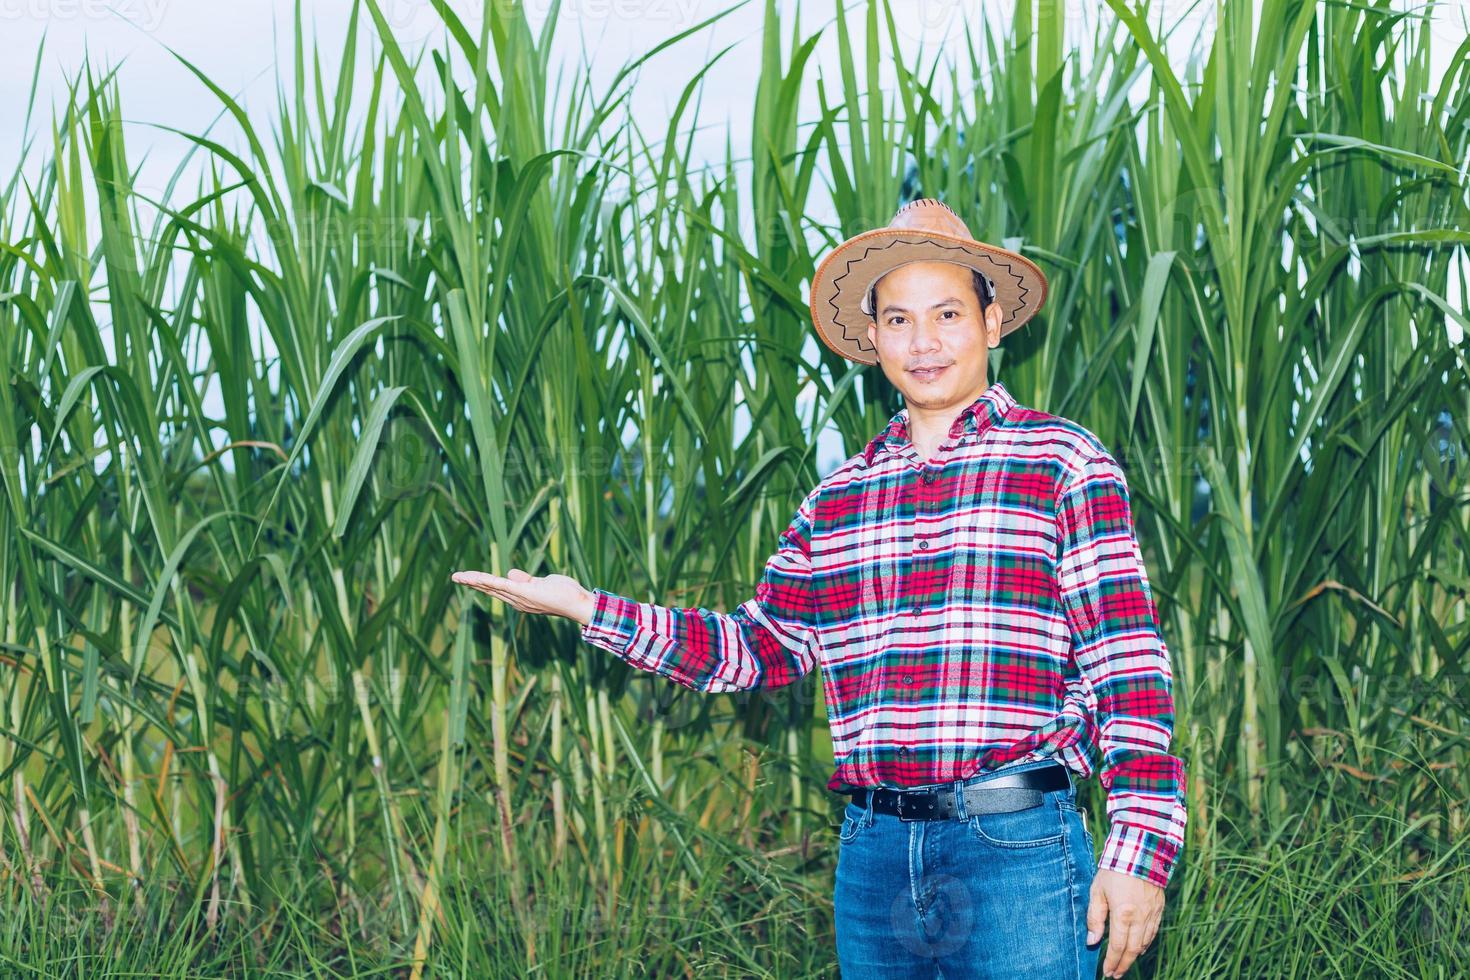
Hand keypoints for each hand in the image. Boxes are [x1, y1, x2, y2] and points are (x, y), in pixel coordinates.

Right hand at [451, 568, 596, 624]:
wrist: (578, 603)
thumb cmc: (564, 593)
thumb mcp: (542, 582)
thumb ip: (526, 579)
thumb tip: (509, 573)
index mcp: (520, 597)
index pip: (496, 588)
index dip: (481, 582)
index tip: (466, 577)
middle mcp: (517, 601)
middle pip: (490, 589)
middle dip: (472, 582)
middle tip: (455, 577)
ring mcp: (520, 598)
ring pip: (493, 587)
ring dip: (475, 581)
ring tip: (459, 577)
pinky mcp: (525, 593)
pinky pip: (503, 586)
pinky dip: (489, 581)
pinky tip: (477, 578)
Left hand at [1086, 868, 1164, 977]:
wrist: (1141, 852)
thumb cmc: (1114, 870)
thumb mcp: (1097, 891)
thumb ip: (1095, 917)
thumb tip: (1092, 941)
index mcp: (1123, 914)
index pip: (1117, 946)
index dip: (1112, 961)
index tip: (1107, 971)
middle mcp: (1140, 917)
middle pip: (1133, 949)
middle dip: (1124, 964)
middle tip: (1116, 974)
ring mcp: (1152, 913)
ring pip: (1144, 942)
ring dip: (1134, 956)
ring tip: (1124, 964)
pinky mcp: (1159, 908)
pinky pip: (1153, 932)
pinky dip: (1145, 943)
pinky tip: (1139, 947)